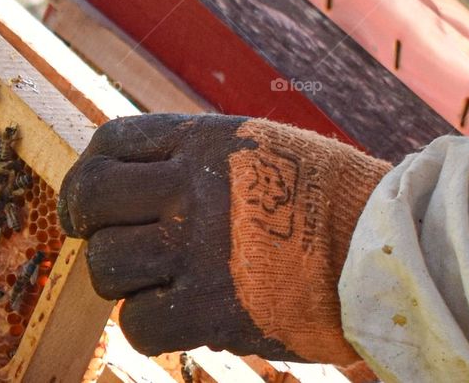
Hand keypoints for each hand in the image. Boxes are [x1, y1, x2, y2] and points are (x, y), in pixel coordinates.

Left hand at [58, 114, 389, 366]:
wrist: (383, 247)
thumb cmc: (326, 196)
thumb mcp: (256, 148)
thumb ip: (195, 158)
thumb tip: (139, 181)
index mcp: (200, 141)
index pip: (110, 142)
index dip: (89, 171)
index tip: (89, 198)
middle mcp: (189, 187)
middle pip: (93, 198)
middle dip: (85, 223)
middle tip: (98, 240)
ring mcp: (196, 247)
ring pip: (107, 264)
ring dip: (121, 279)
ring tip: (153, 281)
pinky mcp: (209, 308)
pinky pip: (138, 323)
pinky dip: (147, 326)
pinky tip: (173, 317)